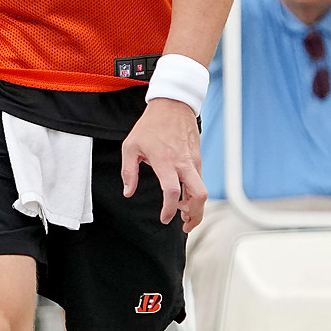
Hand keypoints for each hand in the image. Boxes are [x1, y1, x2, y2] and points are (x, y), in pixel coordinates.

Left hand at [121, 97, 205, 229]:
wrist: (173, 105)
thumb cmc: (150, 124)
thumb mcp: (131, 146)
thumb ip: (128, 171)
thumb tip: (128, 191)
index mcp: (165, 161)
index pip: (172, 192)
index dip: (169, 210)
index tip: (164, 218)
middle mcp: (184, 163)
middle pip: (199, 196)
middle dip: (195, 215)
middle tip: (185, 225)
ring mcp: (194, 161)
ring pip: (202, 190)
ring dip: (196, 207)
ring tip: (185, 215)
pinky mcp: (198, 158)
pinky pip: (200, 180)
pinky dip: (195, 194)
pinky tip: (185, 198)